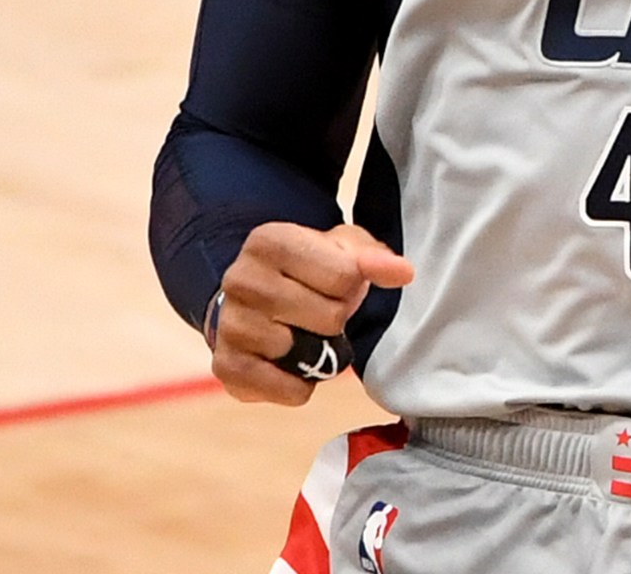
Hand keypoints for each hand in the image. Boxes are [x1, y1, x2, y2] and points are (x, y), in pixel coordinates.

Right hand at [210, 223, 414, 405]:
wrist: (254, 301)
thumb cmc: (306, 272)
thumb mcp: (340, 250)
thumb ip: (373, 257)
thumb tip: (403, 272)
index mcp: (269, 240)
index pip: (344, 276)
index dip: (350, 286)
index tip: (332, 283)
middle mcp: (241, 279)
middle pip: (329, 317)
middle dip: (335, 319)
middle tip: (316, 311)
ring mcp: (230, 325)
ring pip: (308, 354)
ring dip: (317, 351)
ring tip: (301, 333)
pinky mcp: (227, 368)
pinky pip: (291, 390)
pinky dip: (301, 384)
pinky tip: (289, 362)